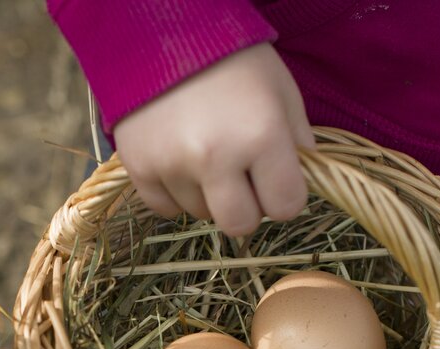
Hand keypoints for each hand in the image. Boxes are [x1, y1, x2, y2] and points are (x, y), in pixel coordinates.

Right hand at [112, 44, 313, 236]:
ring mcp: (172, 165)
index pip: (286, 207)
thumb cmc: (231, 60)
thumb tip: (300, 184)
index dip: (284, 196)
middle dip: (247, 208)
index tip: (276, 180)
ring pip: (201, 214)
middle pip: (240, 225)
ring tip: (205, 154)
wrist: (161, 32)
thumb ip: (298, 141)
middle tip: (242, 180)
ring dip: (209, 195)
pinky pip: (166, 208)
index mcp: (261, 135)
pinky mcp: (139, 168)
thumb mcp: (280, 90)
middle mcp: (215, 156)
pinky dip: (176, 193)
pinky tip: (181, 160)